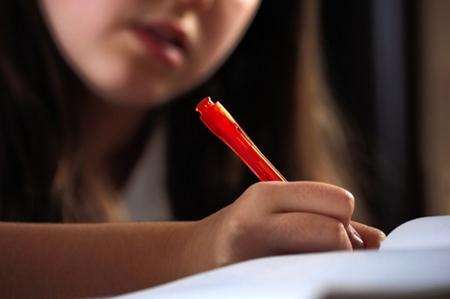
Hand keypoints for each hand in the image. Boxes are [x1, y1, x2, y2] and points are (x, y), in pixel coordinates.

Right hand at [186, 181, 384, 271]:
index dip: (342, 217)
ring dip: (330, 262)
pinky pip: (313, 282)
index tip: (331, 228)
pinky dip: (318, 277)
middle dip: (340, 243)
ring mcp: (253, 263)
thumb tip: (377, 241)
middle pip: (337, 235)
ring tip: (303, 262)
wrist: (192, 258)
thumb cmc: (244, 229)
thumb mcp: (276, 208)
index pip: (338, 203)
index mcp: (264, 197)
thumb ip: (326, 215)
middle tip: (322, 250)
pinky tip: (298, 276)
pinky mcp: (257, 286)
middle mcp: (256, 225)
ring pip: (330, 262)